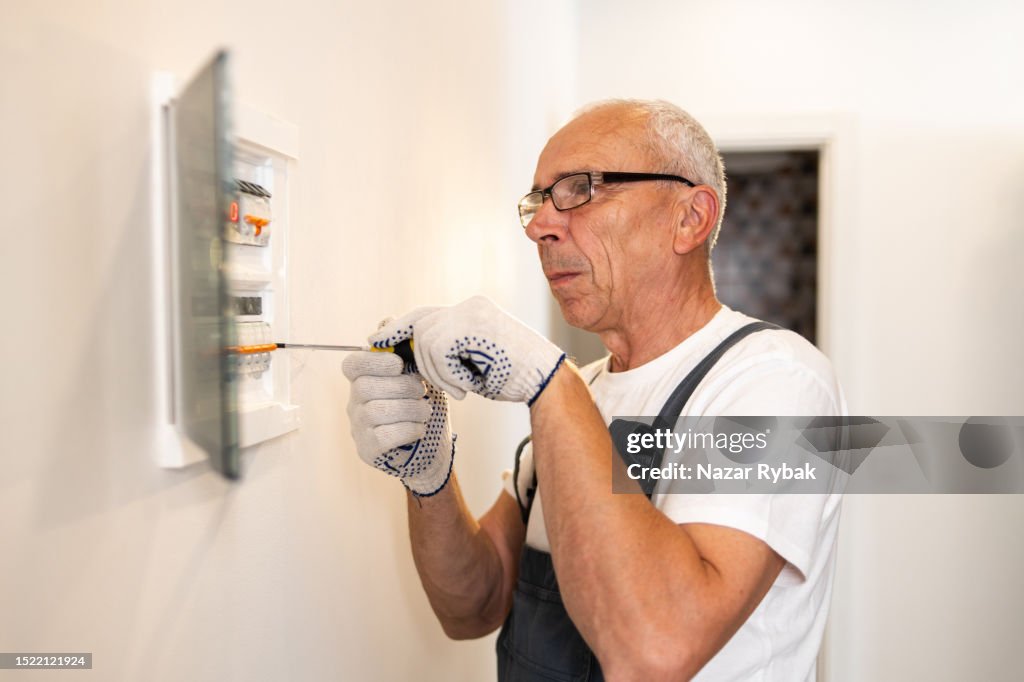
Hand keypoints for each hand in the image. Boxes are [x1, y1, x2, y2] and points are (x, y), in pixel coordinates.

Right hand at [342, 351, 453, 495]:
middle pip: (364, 387)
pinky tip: (420, 428)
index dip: (373, 361)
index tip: (399, 364)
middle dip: (401, 387)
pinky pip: (384, 435)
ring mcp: (358, 428)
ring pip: (376, 411)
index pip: (352, 365)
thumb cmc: (422, 406)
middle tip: (421, 391)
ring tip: (425, 411)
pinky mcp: (368, 449)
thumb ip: (404, 349)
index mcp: (364, 381)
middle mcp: (355, 404)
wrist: (432, 448)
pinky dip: (408, 429)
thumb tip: (387, 320)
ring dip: (409, 408)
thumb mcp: (419, 375)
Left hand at [370, 296, 565, 404]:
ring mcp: (472, 312)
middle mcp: (470, 305)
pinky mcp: (473, 325)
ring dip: (438, 373)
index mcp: (471, 310)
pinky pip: (438, 350)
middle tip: (440, 382)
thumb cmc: (513, 376)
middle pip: (420, 324)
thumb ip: (448, 348)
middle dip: (416, 356)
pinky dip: (448, 374)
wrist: (546, 380)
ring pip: (426, 340)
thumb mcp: (475, 359)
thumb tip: (410, 349)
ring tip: (463, 388)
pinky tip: (468, 386)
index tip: (376, 341)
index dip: (397, 327)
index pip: (424, 313)